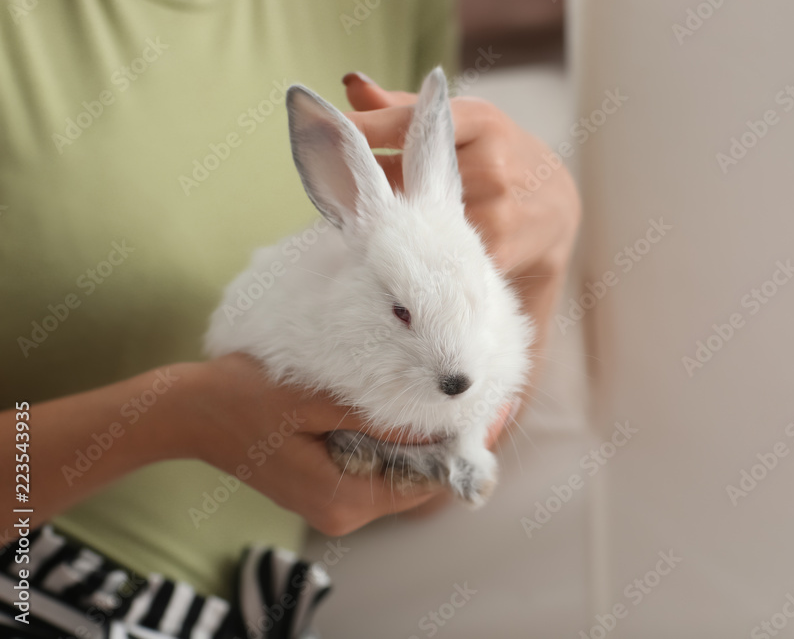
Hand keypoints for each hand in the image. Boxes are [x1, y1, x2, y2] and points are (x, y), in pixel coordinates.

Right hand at [185, 354, 511, 535]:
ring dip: (419, 440)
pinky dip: (394, 443)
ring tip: (442, 394)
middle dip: (444, 442)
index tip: (491, 411)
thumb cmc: (244, 398)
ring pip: (399, 475)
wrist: (190, 410)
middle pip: (416, 482)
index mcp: (343, 498)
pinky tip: (402, 408)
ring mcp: (334, 504)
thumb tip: (432, 420)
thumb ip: (374, 415)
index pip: (424, 483)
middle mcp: (344, 512)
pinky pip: (376, 468)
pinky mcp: (327, 488)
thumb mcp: (314, 400)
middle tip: (475, 395)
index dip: (461, 450)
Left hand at [341, 72, 580, 351]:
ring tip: (373, 230)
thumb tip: (350, 86)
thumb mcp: (462, 124)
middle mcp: (490, 162)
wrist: (556, 209)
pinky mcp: (497, 250)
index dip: (365, 128)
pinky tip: (405, 257)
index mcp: (481, 120)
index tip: (327, 132)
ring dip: (388, 227)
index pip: (412, 122)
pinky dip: (417, 255)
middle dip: (371, 188)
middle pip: (407, 177)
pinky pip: (438, 253)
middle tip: (341, 196)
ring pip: (418, 220)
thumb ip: (405, 110)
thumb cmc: (495, 158)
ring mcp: (496, 209)